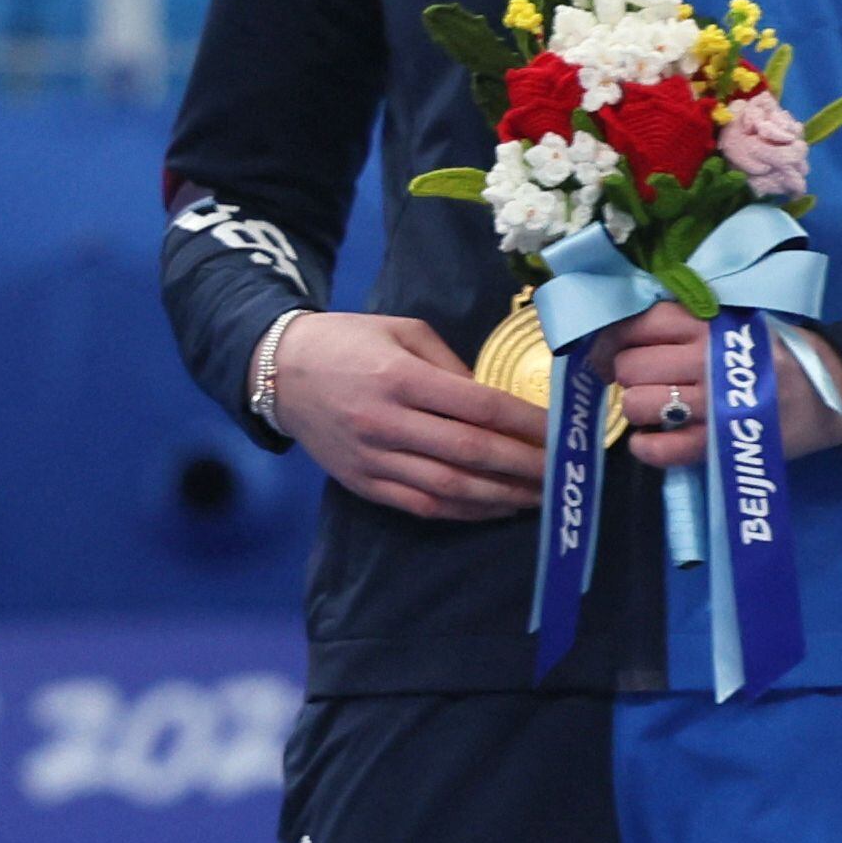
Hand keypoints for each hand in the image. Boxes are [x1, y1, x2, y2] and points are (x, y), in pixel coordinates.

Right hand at [269, 310, 546, 520]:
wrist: (280, 371)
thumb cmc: (348, 340)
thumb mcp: (403, 330)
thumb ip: (451, 365)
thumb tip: (493, 404)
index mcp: (401, 376)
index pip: (480, 407)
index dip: (527, 424)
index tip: (560, 432)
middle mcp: (388, 422)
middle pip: (471, 453)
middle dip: (525, 466)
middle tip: (562, 471)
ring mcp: (374, 459)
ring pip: (450, 488)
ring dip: (501, 496)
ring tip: (539, 496)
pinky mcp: (363, 485)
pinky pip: (422, 506)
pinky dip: (464, 512)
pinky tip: (495, 507)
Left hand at [606, 303, 841, 468]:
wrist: (832, 396)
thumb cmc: (775, 352)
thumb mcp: (737, 319)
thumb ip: (688, 320)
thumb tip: (623, 329)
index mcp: (711, 323)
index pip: (642, 323)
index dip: (613, 339)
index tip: (608, 351)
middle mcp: (709, 358)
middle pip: (633, 366)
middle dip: (625, 375)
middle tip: (636, 381)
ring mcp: (716, 404)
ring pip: (642, 405)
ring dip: (636, 409)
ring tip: (650, 409)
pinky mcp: (723, 445)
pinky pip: (665, 449)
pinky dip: (646, 448)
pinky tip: (646, 443)